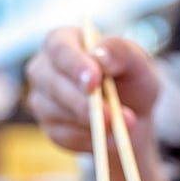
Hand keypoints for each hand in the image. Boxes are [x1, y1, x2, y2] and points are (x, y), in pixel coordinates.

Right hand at [24, 27, 160, 153]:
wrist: (134, 115)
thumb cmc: (131, 78)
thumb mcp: (137, 62)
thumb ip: (121, 52)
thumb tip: (100, 56)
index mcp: (62, 41)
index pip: (59, 48)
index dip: (75, 65)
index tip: (94, 81)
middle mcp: (44, 68)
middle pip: (51, 82)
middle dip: (82, 101)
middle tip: (110, 115)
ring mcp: (42, 99)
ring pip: (56, 112)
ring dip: (91, 123)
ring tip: (123, 126)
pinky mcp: (50, 128)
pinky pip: (64, 136)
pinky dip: (90, 139)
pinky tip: (112, 137)